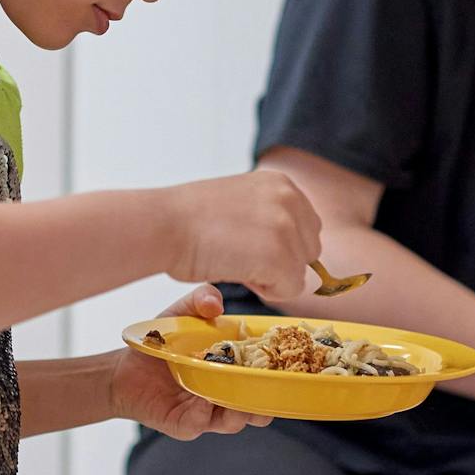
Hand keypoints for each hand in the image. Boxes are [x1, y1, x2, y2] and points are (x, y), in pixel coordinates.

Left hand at [109, 285, 269, 440]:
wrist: (125, 368)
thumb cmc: (161, 341)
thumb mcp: (182, 313)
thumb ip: (200, 298)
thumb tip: (215, 304)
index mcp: (233, 367)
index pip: (264, 375)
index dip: (277, 373)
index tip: (285, 364)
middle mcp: (226, 392)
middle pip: (257, 407)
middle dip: (266, 403)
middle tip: (268, 392)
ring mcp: (207, 411)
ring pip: (234, 421)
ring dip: (240, 412)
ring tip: (239, 400)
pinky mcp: (185, 423)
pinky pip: (200, 423)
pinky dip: (203, 413)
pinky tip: (202, 401)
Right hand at [162, 171, 322, 299]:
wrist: (164, 224)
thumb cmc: (190, 219)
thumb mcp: (243, 201)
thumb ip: (271, 216)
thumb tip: (294, 250)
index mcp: (283, 183)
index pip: (307, 227)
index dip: (280, 245)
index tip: (247, 243)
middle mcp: (291, 199)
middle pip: (310, 251)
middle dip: (281, 261)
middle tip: (240, 254)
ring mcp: (287, 228)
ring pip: (299, 272)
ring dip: (271, 277)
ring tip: (235, 260)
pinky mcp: (280, 257)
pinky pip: (289, 290)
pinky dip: (265, 290)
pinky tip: (236, 271)